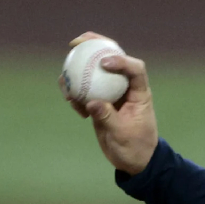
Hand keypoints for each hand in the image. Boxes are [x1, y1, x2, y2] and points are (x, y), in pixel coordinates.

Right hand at [64, 32, 158, 175]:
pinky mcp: (100, 102)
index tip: (103, 63)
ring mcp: (112, 94)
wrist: (133, 161)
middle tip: (75, 43)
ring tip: (64, 81)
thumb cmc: (136, 148)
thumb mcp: (122, 134)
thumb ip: (107, 116)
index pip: (135, 69)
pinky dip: (75, 92)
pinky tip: (70, 101)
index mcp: (140, 93)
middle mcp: (126, 89)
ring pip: (94, 73)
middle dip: (94, 45)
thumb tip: (91, 102)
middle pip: (112, 59)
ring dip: (77, 71)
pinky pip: (85, 90)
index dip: (121, 60)